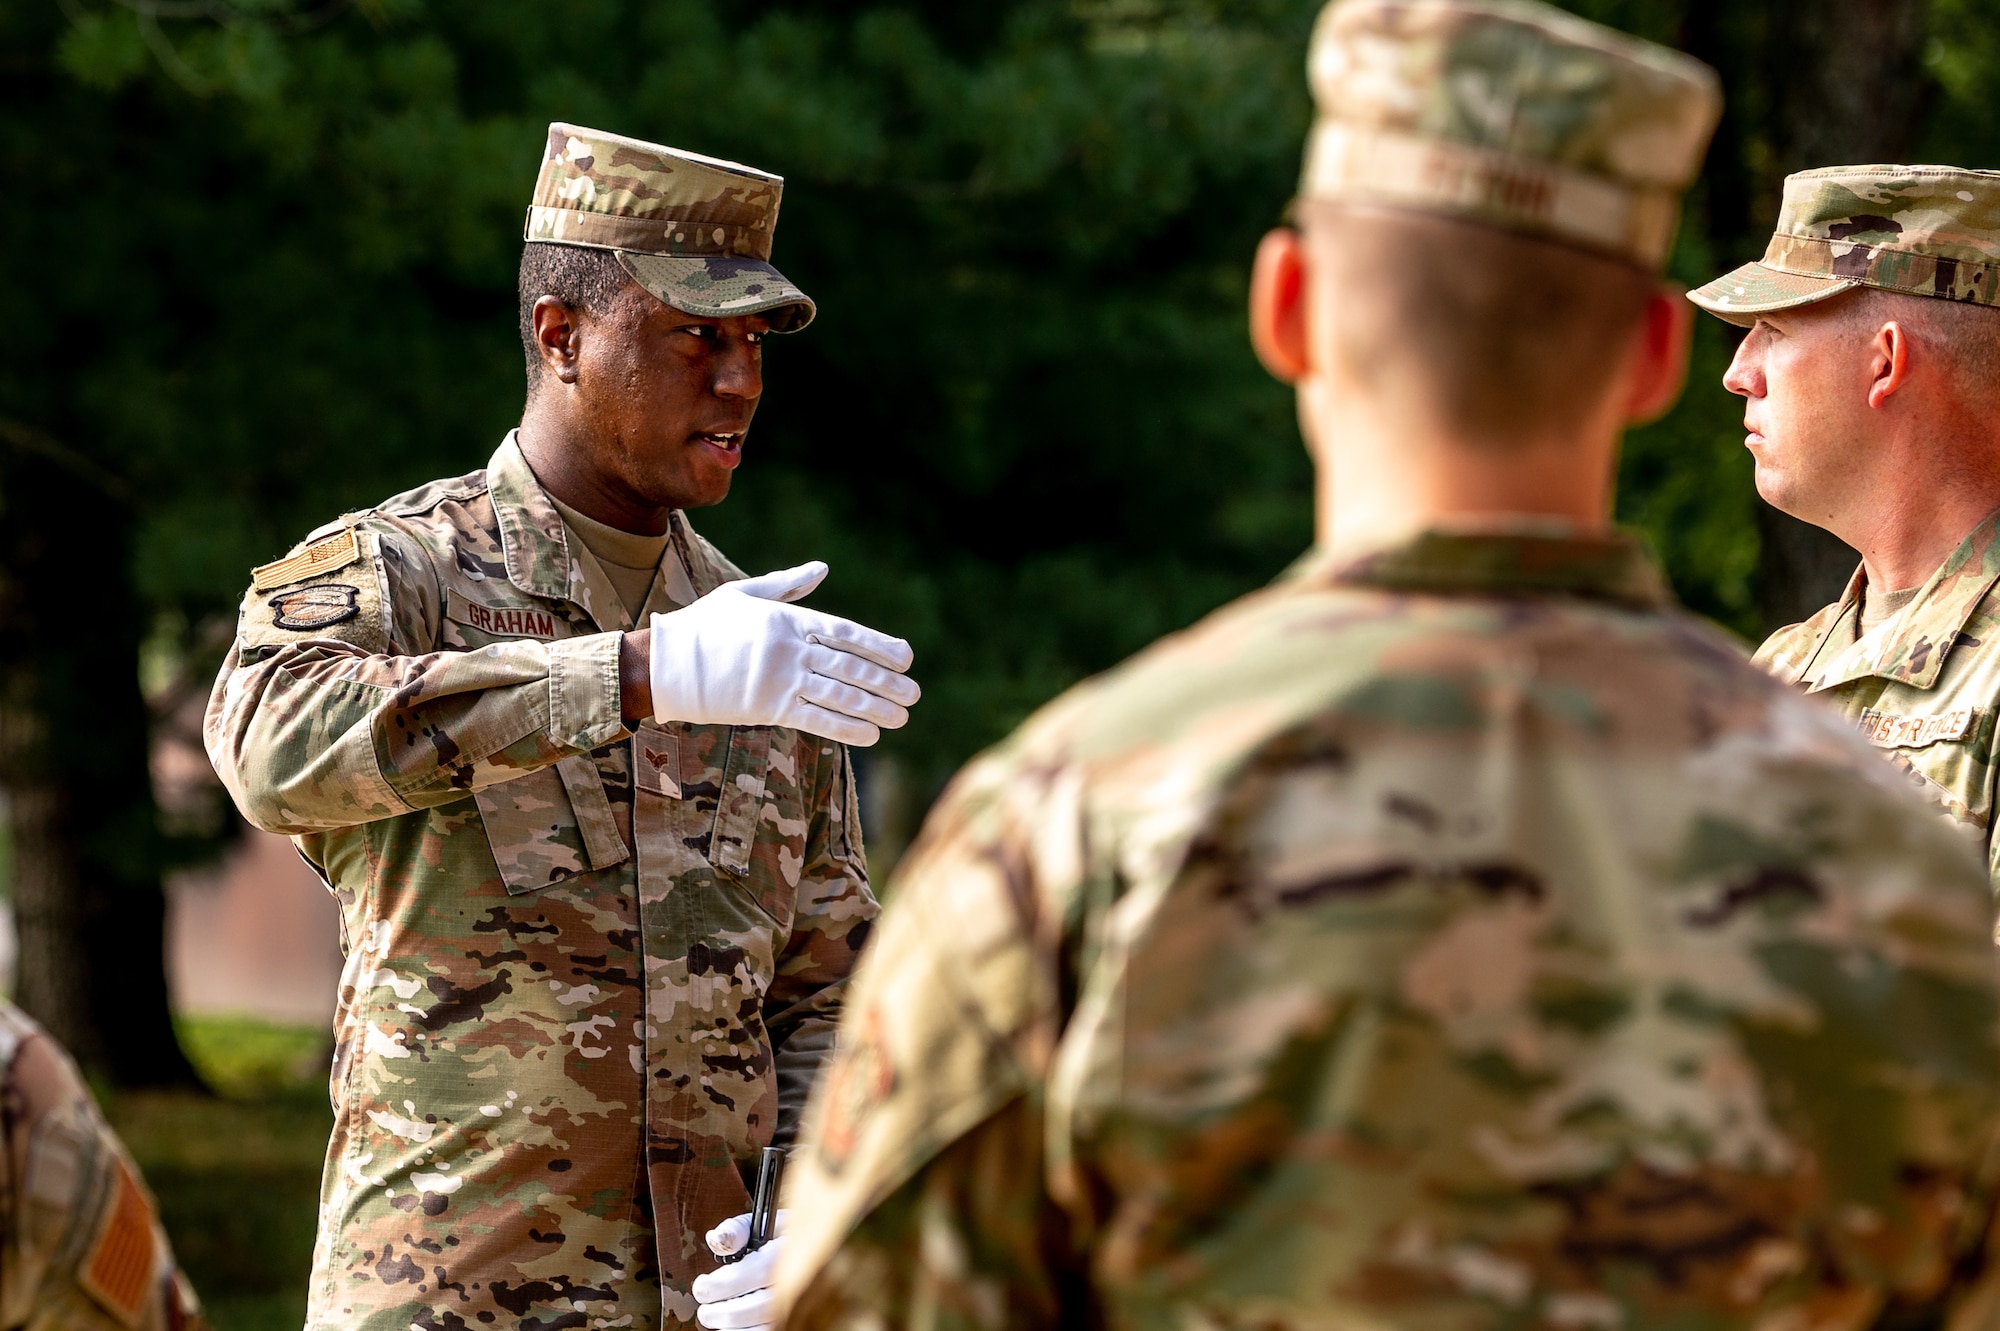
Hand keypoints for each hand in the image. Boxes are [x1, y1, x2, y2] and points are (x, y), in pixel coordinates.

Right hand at [648, 561, 918, 745]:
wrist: (665, 662)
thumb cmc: (704, 625)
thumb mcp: (745, 594)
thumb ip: (788, 585)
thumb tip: (822, 568)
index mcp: (788, 619)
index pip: (846, 632)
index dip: (880, 646)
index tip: (907, 658)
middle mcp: (791, 649)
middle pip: (850, 666)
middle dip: (887, 682)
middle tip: (915, 694)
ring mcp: (781, 680)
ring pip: (840, 695)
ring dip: (876, 708)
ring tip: (902, 717)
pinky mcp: (769, 708)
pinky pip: (817, 720)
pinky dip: (847, 728)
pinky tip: (870, 734)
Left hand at [692, 1209, 789, 1330]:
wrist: (803, 1253)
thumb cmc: (776, 1239)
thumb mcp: (759, 1225)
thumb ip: (736, 1230)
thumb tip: (715, 1239)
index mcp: (788, 1252)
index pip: (760, 1272)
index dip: (725, 1283)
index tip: (702, 1285)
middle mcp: (796, 1282)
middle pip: (756, 1308)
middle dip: (720, 1311)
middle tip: (705, 1307)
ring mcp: (793, 1306)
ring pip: (760, 1328)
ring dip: (729, 1325)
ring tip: (715, 1315)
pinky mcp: (787, 1322)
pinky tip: (732, 1323)